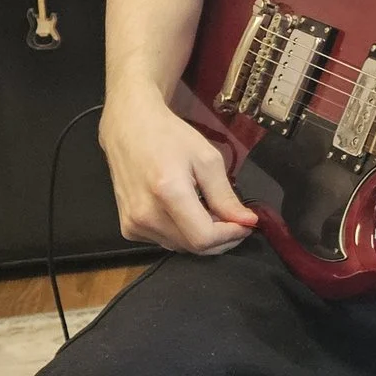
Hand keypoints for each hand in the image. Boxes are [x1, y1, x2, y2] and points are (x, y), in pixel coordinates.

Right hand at [98, 96, 257, 253]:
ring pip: (181, 247)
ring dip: (202, 236)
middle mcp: (145, 215)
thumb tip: (247, 221)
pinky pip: (165, 241)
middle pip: (194, 247)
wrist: (129, 129)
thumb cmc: (170, 137)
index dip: (230, 235)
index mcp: (167, 192)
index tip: (246, 224)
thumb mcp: (207, 159)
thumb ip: (225, 195)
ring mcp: (133, 224)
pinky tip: (186, 212)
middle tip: (234, 219)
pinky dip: (182, 233)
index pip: (203, 237)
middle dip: (221, 238)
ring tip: (209, 211)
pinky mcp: (128, 229)